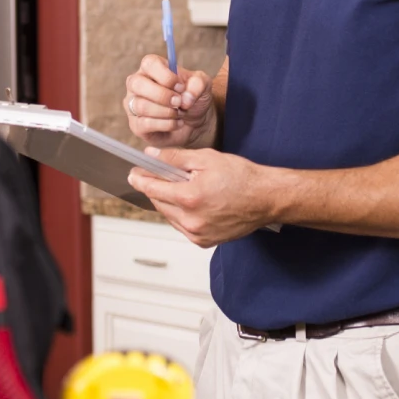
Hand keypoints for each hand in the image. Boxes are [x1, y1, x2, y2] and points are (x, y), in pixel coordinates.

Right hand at [124, 55, 215, 148]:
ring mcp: (133, 105)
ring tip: (180, 113)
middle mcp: (137, 84)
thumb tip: (185, 98)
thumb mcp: (203, 86)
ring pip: (141, 106)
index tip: (181, 86)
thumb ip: (198, 84)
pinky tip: (177, 123)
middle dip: (162, 95)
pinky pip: (145, 124)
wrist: (195, 123)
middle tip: (179, 102)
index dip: (165, 75)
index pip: (149, 63)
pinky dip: (166, 124)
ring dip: (166, 112)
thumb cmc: (193, 98)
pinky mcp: (136, 125)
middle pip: (137, 83)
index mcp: (151, 68)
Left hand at [127, 146, 274, 246]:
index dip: (140, 180)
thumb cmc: (242, 177)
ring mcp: (197, 234)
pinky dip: (181, 214)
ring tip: (180, 188)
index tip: (133, 174)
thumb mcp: (207, 159)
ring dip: (168, 202)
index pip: (153, 189)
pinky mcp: (204, 241)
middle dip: (155, 189)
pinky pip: (182, 226)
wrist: (265, 198)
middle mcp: (191, 220)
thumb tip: (152, 157)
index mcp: (190, 198)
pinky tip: (191, 202)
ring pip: (169, 216)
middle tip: (156, 175)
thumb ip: (175, 159)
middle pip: (159, 203)